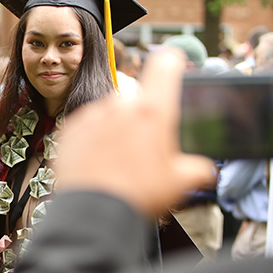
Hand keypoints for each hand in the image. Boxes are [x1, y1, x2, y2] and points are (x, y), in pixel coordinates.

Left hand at [55, 49, 215, 215]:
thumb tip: (203, 169)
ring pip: (109, 110)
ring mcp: (92, 115)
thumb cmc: (137, 195)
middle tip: (140, 143)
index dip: (171, 62)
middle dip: (139, 112)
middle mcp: (120, 106)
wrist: (92, 210)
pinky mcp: (69, 128)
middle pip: (135, 94)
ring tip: (116, 158)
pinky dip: (91, 136)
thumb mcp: (179, 184)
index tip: (172, 64)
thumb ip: (197, 168)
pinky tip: (96, 160)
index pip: (165, 65)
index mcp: (152, 111)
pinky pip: (85, 123)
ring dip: (114, 125)